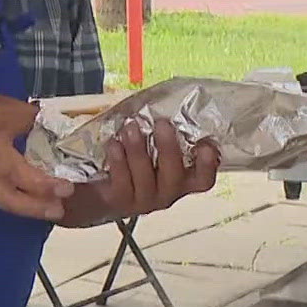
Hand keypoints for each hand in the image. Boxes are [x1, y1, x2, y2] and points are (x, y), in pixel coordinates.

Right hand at [0, 94, 73, 220]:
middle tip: (59, 210)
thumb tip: (49, 121)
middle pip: (18, 204)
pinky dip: (18, 203)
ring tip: (52, 210)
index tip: (68, 187)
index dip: (50, 185)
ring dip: (31, 210)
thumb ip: (26, 116)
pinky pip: (2, 200)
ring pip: (10, 205)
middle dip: (40, 209)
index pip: (29, 179)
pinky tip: (30, 199)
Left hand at [61, 118, 218, 227]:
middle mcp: (166, 195)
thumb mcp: (150, 151)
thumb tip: (160, 105)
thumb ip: (160, 136)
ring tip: (131, 127)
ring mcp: (143, 201)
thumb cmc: (131, 165)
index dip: (208, 164)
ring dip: (139, 150)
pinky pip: (122, 182)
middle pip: (175, 176)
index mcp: (180, 182)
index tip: (204, 142)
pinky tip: (113, 143)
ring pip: (146, 178)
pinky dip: (118, 160)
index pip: (203, 180)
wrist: (97, 196)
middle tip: (161, 123)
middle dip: (169, 148)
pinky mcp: (119, 202)